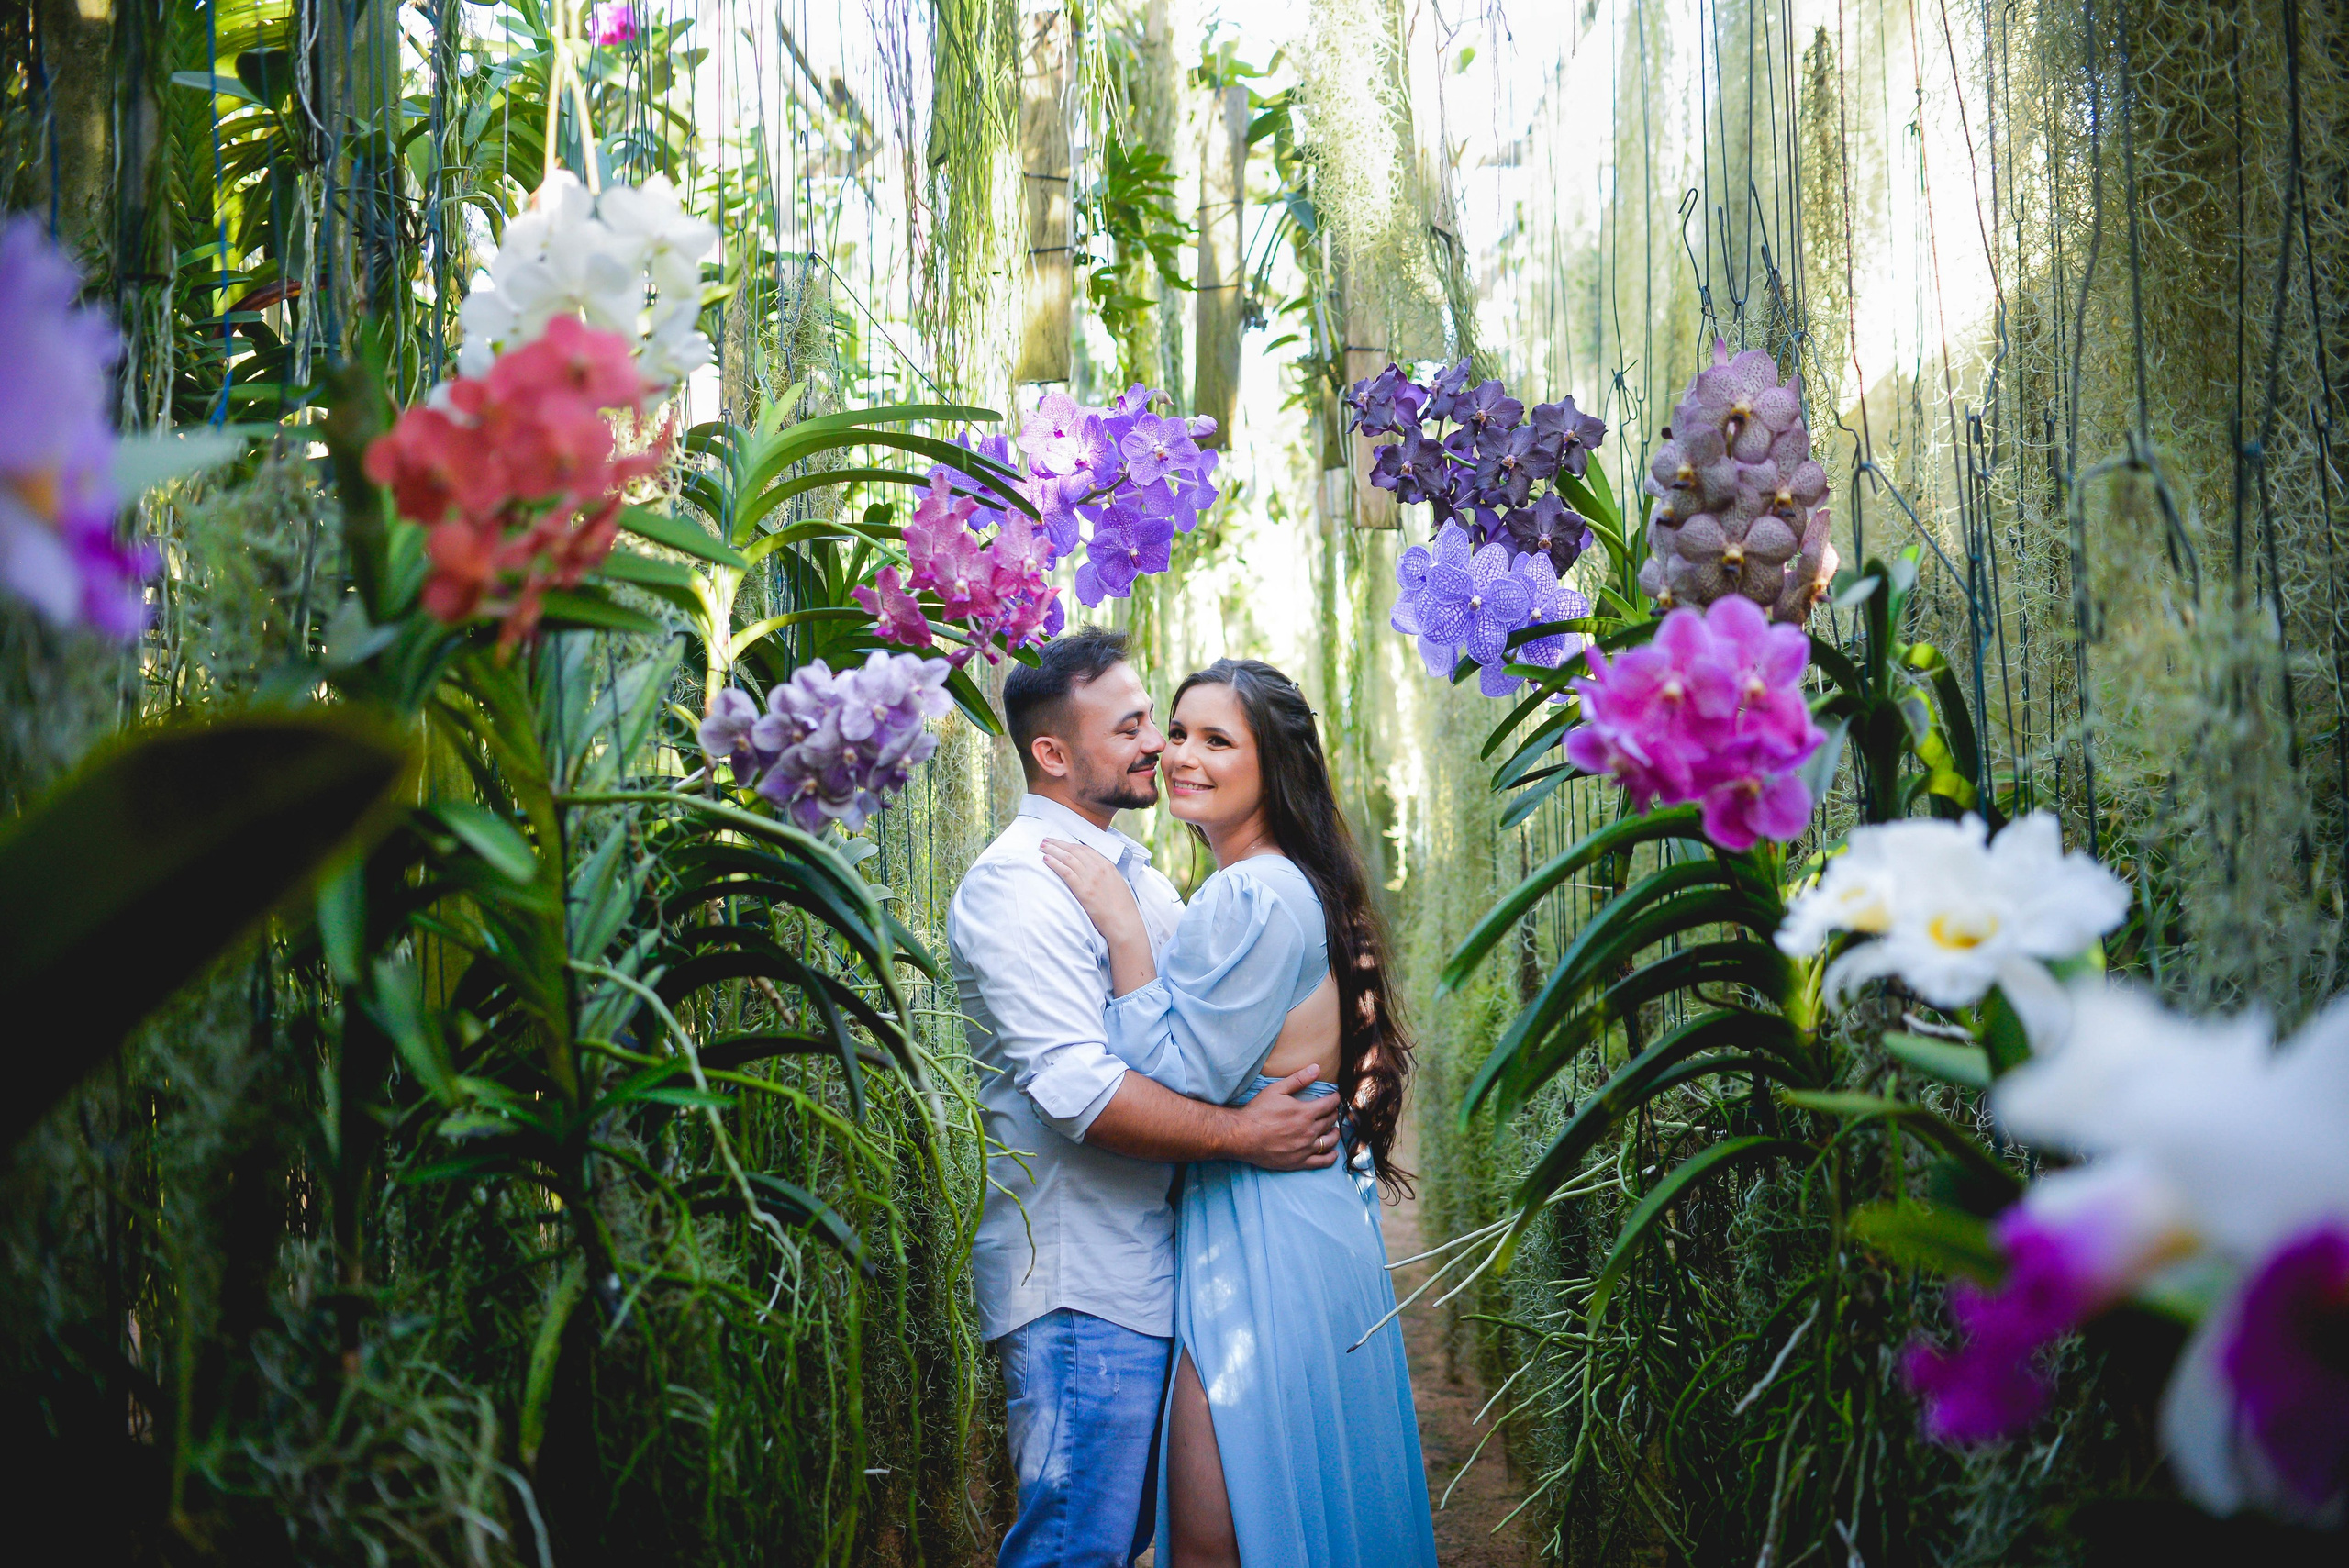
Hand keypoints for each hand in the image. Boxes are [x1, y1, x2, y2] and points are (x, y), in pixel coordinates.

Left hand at [1041, 837, 1156, 994]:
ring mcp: (1091, 878)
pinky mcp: (1083, 890)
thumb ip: (1104, 874)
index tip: (1061, 843)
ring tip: (1043, 847)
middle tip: (1046, 840)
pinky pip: (1066, 871)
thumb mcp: (1116, 884)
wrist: (1123, 922)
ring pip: (1068, 858)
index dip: (1070, 844)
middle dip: (1059, 844)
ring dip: (1053, 850)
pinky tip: (1046, 860)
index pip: (1085, 849)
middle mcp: (1099, 868)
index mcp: (1107, 865)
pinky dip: (1055, 863)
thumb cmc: (1121, 908)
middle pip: (1074, 850)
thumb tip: (1092, 871)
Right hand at [1224, 1065, 1342, 1170]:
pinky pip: (1322, 1161)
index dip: (1334, 1099)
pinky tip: (1333, 1153)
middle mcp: (1309, 1131)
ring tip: (1334, 1129)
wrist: (1243, 1135)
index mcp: (1305, 1113)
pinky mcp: (1299, 1161)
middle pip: (1330, 1121)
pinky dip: (1331, 1157)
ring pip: (1329, 1141)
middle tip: (1332, 1111)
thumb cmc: (1258, 1111)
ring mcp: (1305, 1148)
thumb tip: (1316, 1068)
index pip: (1329, 1104)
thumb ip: (1298, 1079)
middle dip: (1333, 1114)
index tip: (1335, 1097)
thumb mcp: (1276, 1090)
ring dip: (1335, 1134)